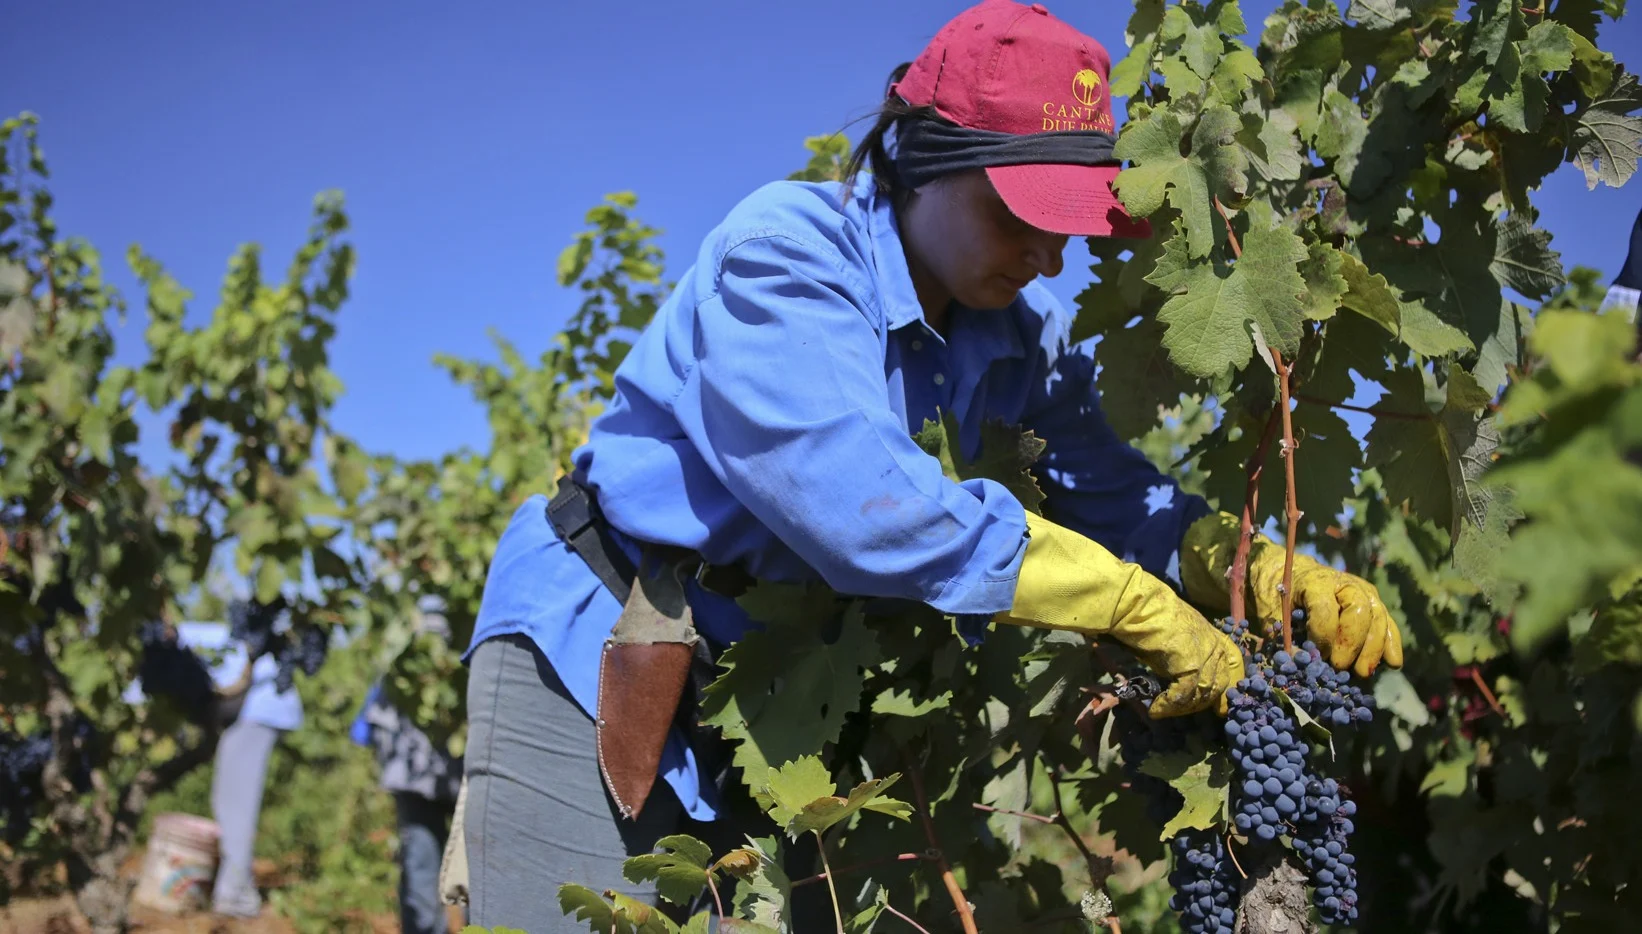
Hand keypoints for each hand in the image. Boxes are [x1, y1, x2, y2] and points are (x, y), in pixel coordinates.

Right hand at [997, 512, 1244, 716]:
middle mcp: (1212, 643)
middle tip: (1182, 711)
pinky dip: (1168, 705)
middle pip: (1218, 683)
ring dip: (1181, 707)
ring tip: (1162, 710)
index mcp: (1211, 632)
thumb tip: (1176, 673)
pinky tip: (1155, 709)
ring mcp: (1204, 653)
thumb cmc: (1144, 612)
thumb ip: (1182, 652)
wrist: (1133, 603)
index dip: (1230, 682)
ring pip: (1202, 693)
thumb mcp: (1171, 632)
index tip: (1221, 704)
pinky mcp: (1190, 664)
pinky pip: (1183, 695)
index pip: (1234, 661)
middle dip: (1202, 702)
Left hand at [1183, 512, 1402, 677]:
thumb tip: (1295, 663)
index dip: (1323, 636)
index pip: (1325, 609)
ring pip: (1377, 618)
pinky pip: (1387, 623)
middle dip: (1351, 644)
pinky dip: (1391, 643)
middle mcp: (1344, 583)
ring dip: (1373, 649)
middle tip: (1342, 668)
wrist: (1288, 570)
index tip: (1316, 656)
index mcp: (1314, 582)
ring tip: (1363, 673)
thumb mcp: (1270, 608)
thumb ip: (1281, 632)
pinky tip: (1392, 664)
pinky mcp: (1373, 602)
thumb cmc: (1276, 591)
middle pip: (1358, 613)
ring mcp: (1362, 591)